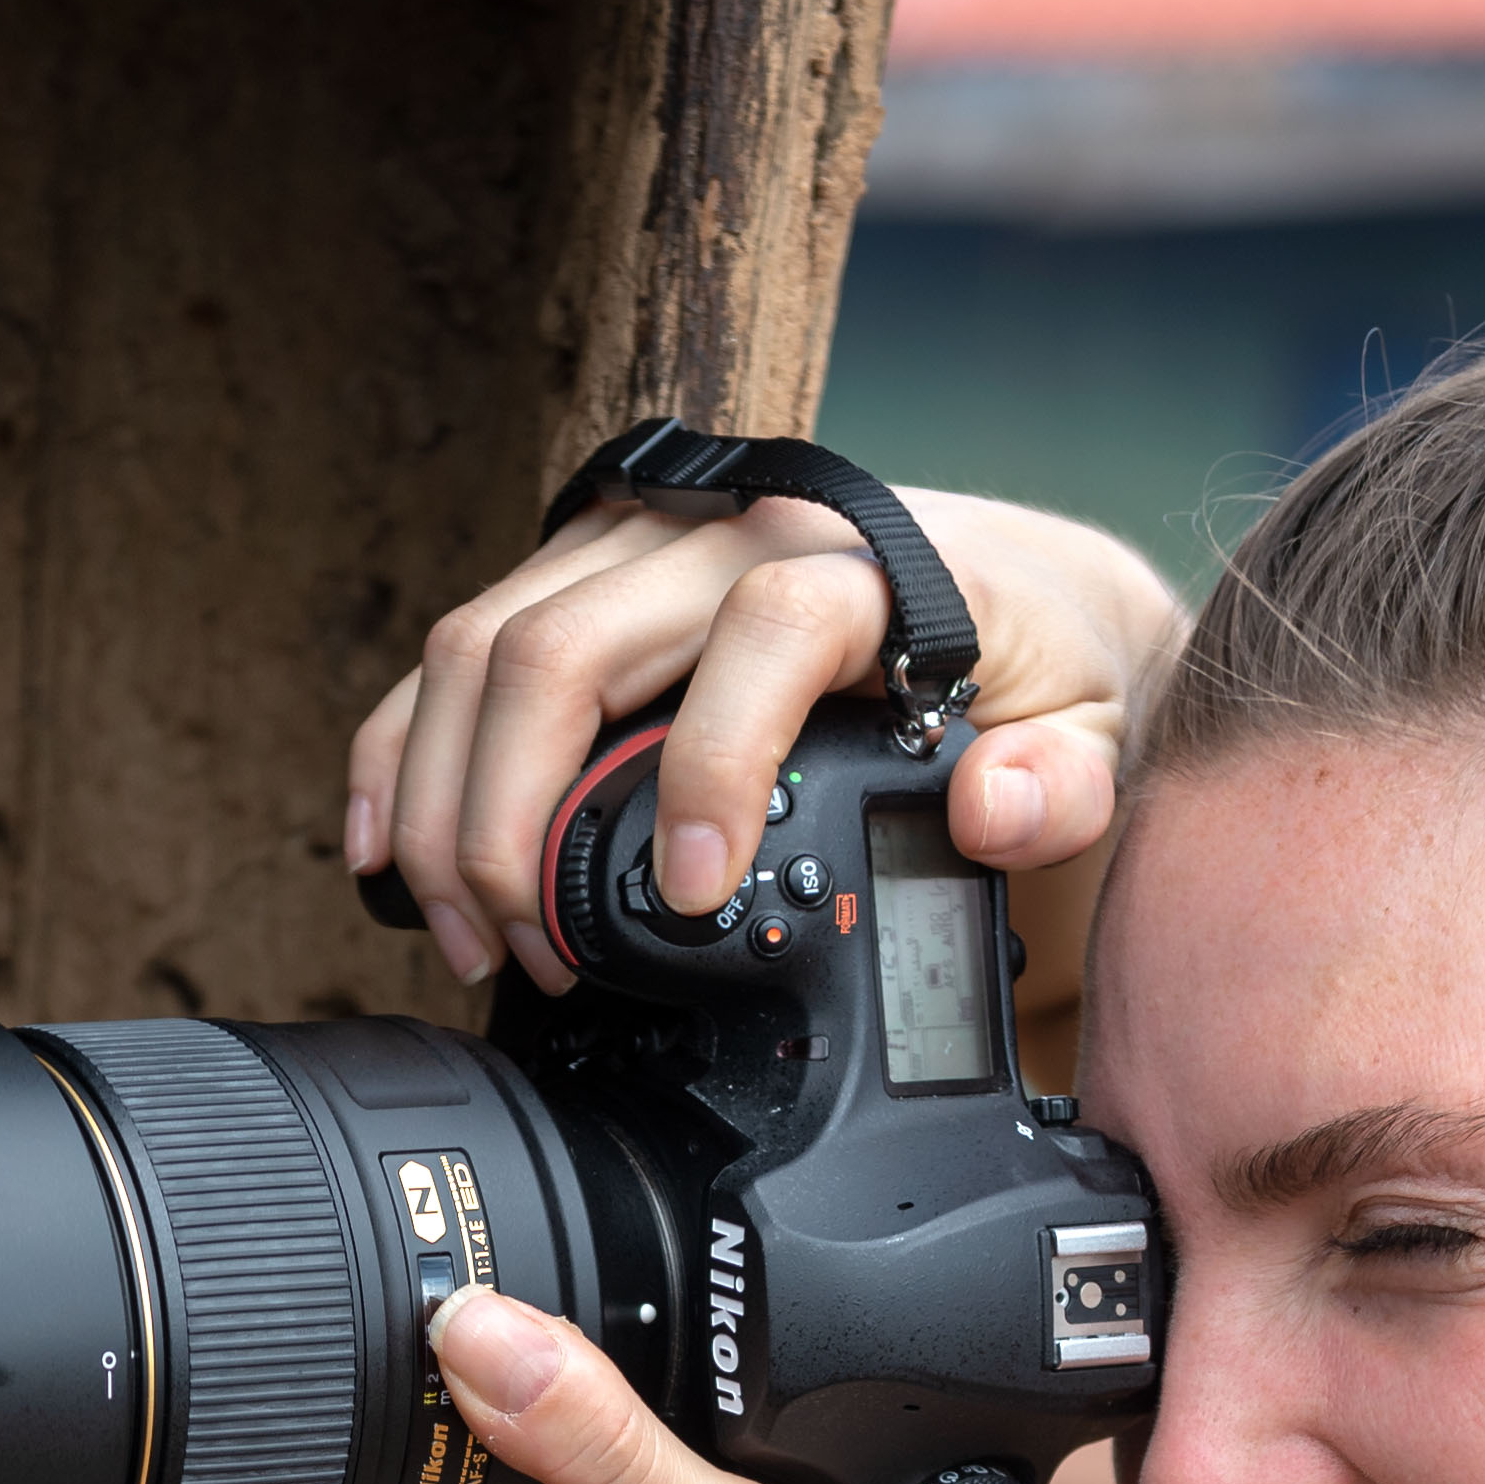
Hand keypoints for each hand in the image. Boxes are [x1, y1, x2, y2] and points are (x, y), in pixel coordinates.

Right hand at [346, 487, 1182, 991]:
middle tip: (528, 953)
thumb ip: (1066, 777)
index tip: (700, 892)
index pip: (758, 629)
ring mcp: (628, 549)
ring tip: (472, 939)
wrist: (1007, 589)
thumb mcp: (1096, 720)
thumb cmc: (1036, 661)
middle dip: (512, 817)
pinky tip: (388, 858)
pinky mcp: (573, 582)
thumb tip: (998, 804)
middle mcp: (720, 531)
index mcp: (854, 558)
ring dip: (444, 805)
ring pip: (478, 650)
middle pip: (558, 646)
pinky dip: (403, 758)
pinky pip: (452, 660)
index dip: (712, 763)